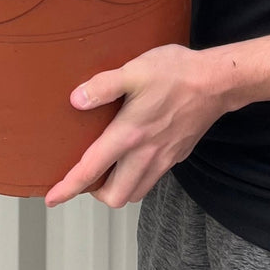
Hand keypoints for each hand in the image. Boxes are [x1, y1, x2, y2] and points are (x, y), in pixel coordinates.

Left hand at [43, 43, 226, 208]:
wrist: (217, 82)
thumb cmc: (176, 73)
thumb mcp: (135, 70)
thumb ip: (103, 86)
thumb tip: (76, 100)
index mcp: (129, 135)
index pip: (91, 170)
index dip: (68, 188)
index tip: (52, 199)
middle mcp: (145, 154)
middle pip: (115, 196)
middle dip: (96, 193)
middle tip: (88, 175)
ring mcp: (164, 158)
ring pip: (136, 192)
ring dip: (119, 188)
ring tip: (110, 169)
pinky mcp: (177, 155)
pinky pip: (153, 179)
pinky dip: (138, 178)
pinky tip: (136, 156)